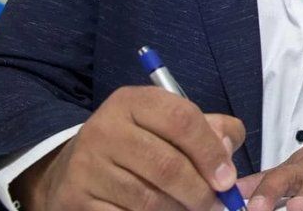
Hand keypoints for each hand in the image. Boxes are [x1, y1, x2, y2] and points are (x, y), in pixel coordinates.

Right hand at [12, 86, 244, 210]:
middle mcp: (105, 129)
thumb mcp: (169, 124)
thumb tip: (228, 147)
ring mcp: (87, 165)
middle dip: (200, 191)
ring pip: (149, 198)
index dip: (211, 152)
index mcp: (133, 102)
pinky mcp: (77, 198)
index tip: (228, 179)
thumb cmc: (138, 144)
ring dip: (179, 210)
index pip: (182, 119)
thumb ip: (209, 129)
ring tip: (192, 210)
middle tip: (216, 204)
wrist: (74, 167)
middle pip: (167, 165)